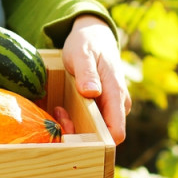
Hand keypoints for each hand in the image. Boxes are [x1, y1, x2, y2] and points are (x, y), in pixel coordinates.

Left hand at [62, 15, 130, 144]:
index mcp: (117, 94)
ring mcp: (112, 107)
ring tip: (59, 110)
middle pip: (105, 137)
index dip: (96, 140)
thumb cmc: (87, 44)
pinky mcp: (104, 107)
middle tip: (59, 114)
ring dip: (76, 127)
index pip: (116, 132)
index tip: (70, 125)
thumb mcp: (82, 54)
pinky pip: (92, 124)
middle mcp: (119, 105)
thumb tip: (92, 92)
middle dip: (80, 134)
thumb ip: (87, 72)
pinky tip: (62, 109)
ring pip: (98, 132)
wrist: (94, 37)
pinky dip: (76, 122)